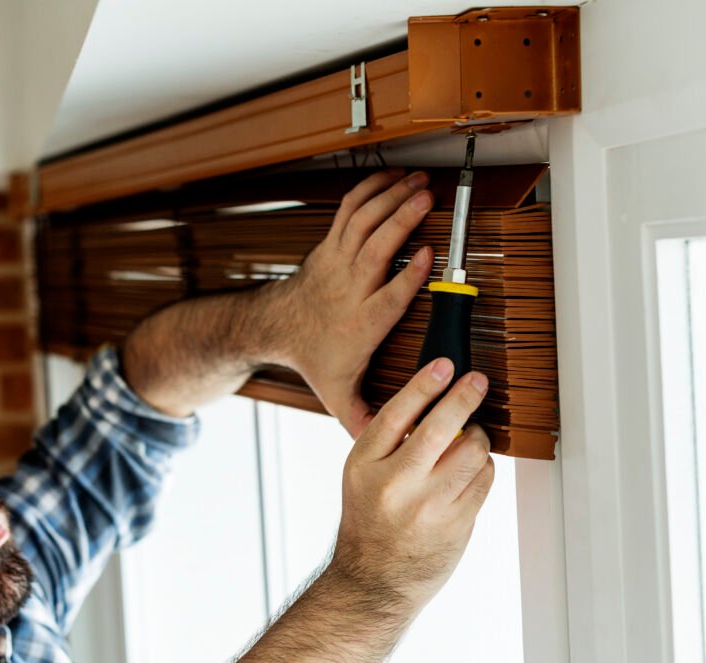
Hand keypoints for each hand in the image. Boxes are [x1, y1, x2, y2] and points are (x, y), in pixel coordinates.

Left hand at [273, 169, 433, 435]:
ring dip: (390, 198)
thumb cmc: (315, 356)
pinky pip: (351, 210)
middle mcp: (349, 287)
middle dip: (399, 222)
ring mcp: (337, 260)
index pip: (386, 298)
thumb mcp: (338, 393)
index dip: (407, 277)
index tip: (427, 258)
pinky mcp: (332, 244)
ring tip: (420, 182)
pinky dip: (372, 189)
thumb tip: (387, 443)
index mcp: (361, 322)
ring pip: (362, 222)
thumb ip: (364, 417)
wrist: (277, 327)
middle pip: (374, 250)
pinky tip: (396, 177)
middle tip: (427, 200)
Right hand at [329, 358, 494, 615]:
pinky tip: (471, 471)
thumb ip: (387, 442)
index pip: (397, 413)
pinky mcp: (456, 524)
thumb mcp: (360, 476)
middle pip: (440, 428)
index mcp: (364, 465)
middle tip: (477, 382)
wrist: (374, 579)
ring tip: (469, 441)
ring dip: (477, 439)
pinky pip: (484, 481)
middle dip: (464, 397)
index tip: (445, 365)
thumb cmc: (368, 521)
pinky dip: (483, 468)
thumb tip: (432, 402)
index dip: (424, 385)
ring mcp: (428, 506)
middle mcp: (394, 484)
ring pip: (472, 453)